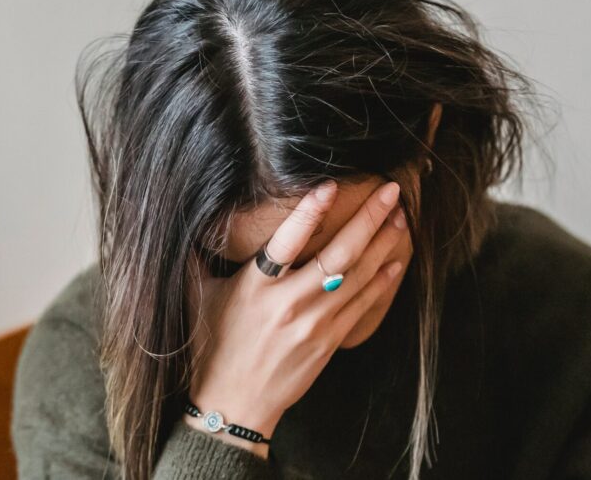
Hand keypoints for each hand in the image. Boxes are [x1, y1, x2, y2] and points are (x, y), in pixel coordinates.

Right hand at [184, 179, 407, 457]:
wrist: (234, 404)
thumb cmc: (212, 347)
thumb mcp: (197, 296)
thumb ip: (197, 256)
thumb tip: (191, 217)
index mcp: (255, 287)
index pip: (285, 242)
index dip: (309, 212)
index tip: (330, 186)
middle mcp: (288, 303)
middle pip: (338, 255)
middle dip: (368, 219)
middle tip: (391, 191)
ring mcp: (314, 324)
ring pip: (358, 276)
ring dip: (383, 243)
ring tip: (399, 217)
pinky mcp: (329, 341)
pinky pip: (362, 305)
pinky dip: (382, 280)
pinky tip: (396, 260)